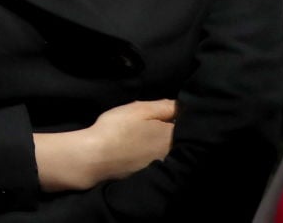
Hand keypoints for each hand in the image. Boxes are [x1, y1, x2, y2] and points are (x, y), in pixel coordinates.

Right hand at [35, 98, 175, 191]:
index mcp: (172, 137)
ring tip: (146, 137)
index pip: (188, 124)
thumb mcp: (139, 109)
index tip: (170, 112)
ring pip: (171, 151)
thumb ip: (164, 106)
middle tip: (155, 124)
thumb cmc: (116, 130)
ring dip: (164, 144)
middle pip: (182, 140)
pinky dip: (154, 156)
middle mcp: (173, 155)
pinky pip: (161, 162)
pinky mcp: (151, 177)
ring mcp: (163, 168)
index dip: (180, 116)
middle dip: (174, 131)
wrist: (94, 160)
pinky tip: (140, 151)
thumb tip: (183, 106)